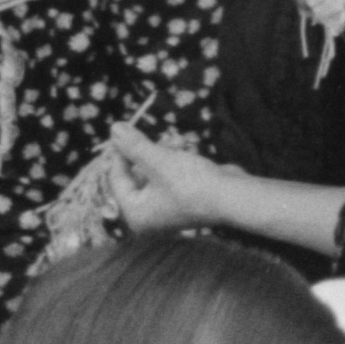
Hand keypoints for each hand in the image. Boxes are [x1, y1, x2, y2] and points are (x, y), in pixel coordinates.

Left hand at [100, 128, 231, 234]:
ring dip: (165, 152)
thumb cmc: (190, 183)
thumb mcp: (159, 160)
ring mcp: (165, 209)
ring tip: (179, 142)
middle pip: (136, 174)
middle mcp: (147, 215)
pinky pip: (169, 175)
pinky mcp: (181, 199)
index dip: (121, 152)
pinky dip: (176, 160)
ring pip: (154, 171)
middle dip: (149, 151)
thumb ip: (134, 145)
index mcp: (135, 213)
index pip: (117, 178)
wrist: (231, 197)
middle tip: (161, 137)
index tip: (127, 129)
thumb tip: (114, 128)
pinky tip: (187, 149)